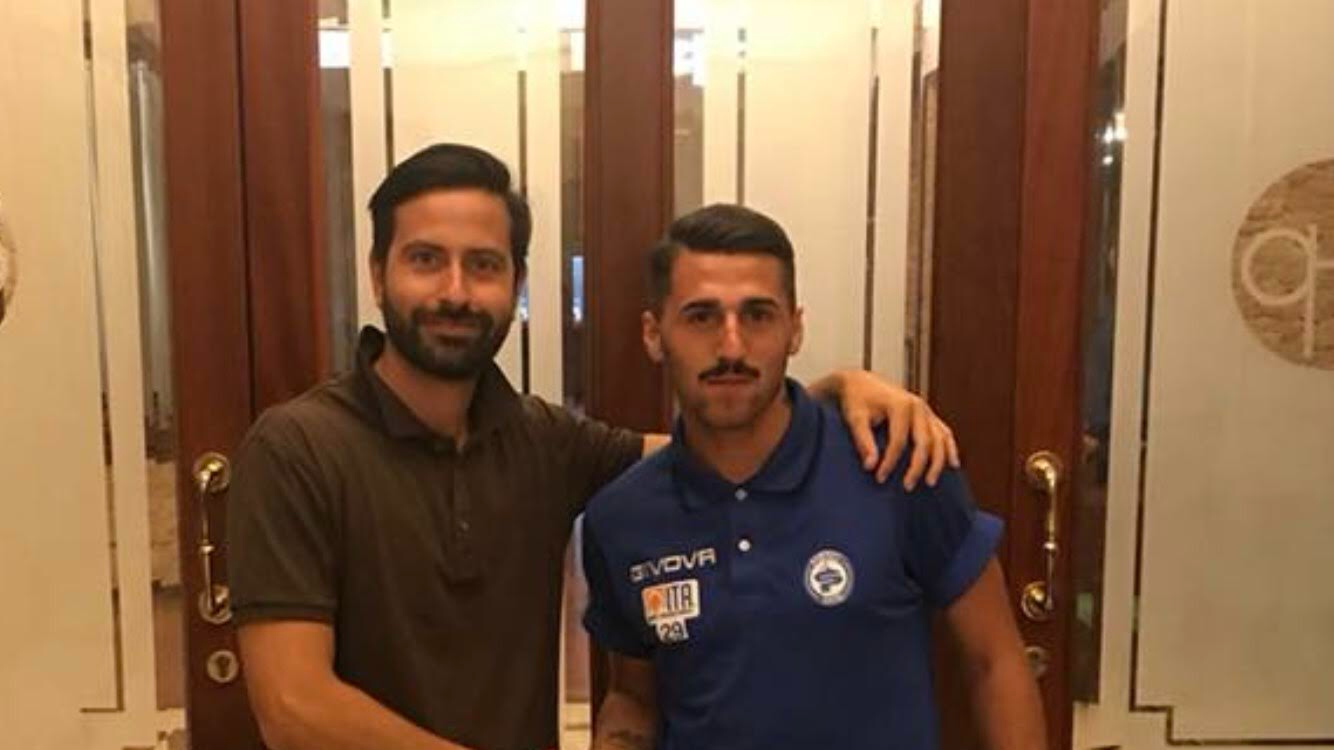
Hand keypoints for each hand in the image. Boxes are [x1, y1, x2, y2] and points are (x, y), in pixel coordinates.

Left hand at [825, 370, 960, 487]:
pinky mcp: (928, 415)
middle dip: (917, 466)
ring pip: (940, 439)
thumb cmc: (856, 399)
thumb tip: (870, 465)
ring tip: (930, 482)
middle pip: (925, 442)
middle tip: (907, 486)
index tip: (879, 477)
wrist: (861, 382)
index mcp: (901, 405)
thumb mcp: (855, 417)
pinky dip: (950, 448)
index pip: (899, 441)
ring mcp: (926, 410)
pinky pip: (944, 433)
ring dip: (938, 462)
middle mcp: (918, 406)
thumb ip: (863, 441)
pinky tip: (953, 464)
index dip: (890, 461)